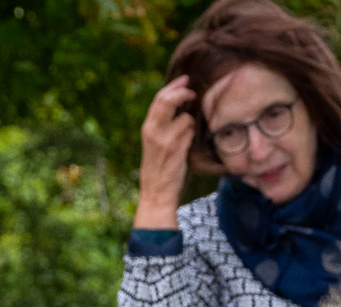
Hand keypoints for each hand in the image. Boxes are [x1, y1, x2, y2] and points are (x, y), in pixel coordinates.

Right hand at [134, 75, 197, 226]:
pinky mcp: (177, 150)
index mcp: (148, 128)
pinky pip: (191, 133)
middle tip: (193, 93)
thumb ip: (163, 123)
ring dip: (191, 122)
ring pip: (185, 118)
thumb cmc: (158, 167)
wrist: (157, 192)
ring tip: (186, 134)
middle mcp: (154, 131)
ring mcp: (166, 140)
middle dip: (184, 93)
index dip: (174, 86)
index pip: (160, 98)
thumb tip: (179, 102)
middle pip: (169, 100)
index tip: (186, 80)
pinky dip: (192, 135)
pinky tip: (187, 146)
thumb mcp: (154, 142)